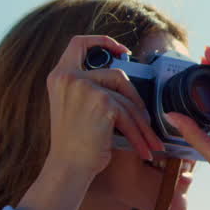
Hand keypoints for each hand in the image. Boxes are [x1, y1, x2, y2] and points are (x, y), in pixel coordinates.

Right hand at [42, 35, 160, 178]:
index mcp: (60, 76)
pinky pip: (129, 115)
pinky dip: (139, 135)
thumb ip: (93, 90)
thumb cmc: (75, 145)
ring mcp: (85, 87)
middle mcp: (69, 77)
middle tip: (146, 120)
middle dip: (135, 99)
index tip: (122, 50)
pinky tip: (144, 150)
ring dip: (141, 122)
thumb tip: (127, 85)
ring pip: (127, 98)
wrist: (67, 168)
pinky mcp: (102, 102)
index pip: (78, 44)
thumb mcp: (76, 108)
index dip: (102, 41)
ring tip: (149, 142)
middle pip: (117, 74)